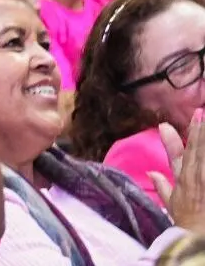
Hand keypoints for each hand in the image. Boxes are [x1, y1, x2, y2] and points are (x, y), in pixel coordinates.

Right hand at [152, 110, 204, 234]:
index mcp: (182, 180)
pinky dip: (204, 155)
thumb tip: (151, 171)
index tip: (170, 124)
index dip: (175, 139)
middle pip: (195, 151)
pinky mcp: (204, 185)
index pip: (179, 155)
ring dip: (202, 141)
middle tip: (201, 113)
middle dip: (198, 132)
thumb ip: (162, 186)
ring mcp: (202, 182)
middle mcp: (193, 179)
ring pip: (202, 157)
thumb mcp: (172, 205)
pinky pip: (204, 168)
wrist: (197, 237)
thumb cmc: (186, 223)